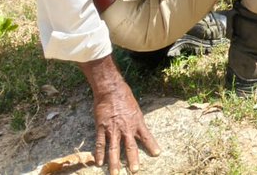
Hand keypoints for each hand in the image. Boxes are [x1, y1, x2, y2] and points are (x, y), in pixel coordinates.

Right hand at [81, 57, 160, 174]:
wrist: (111, 89)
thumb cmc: (125, 96)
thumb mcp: (135, 109)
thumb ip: (136, 120)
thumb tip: (138, 129)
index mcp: (137, 121)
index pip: (146, 136)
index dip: (152, 145)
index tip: (157, 154)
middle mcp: (126, 127)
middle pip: (130, 147)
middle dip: (133, 160)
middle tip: (135, 171)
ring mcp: (113, 129)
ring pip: (114, 149)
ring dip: (115, 162)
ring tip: (115, 173)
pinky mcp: (102, 128)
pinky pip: (100, 143)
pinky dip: (99, 154)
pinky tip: (99, 162)